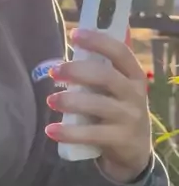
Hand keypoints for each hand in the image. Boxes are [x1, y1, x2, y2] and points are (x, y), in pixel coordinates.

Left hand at [45, 29, 150, 182]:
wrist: (135, 151)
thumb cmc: (118, 110)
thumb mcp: (117, 90)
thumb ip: (100, 72)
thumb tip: (68, 53)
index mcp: (134, 75)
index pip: (120, 52)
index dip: (98, 41)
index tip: (74, 34)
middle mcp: (135, 95)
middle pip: (106, 77)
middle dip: (78, 71)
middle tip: (54, 71)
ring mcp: (130, 118)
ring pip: (99, 105)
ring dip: (71, 101)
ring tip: (50, 100)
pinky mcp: (121, 140)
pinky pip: (92, 134)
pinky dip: (69, 132)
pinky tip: (51, 130)